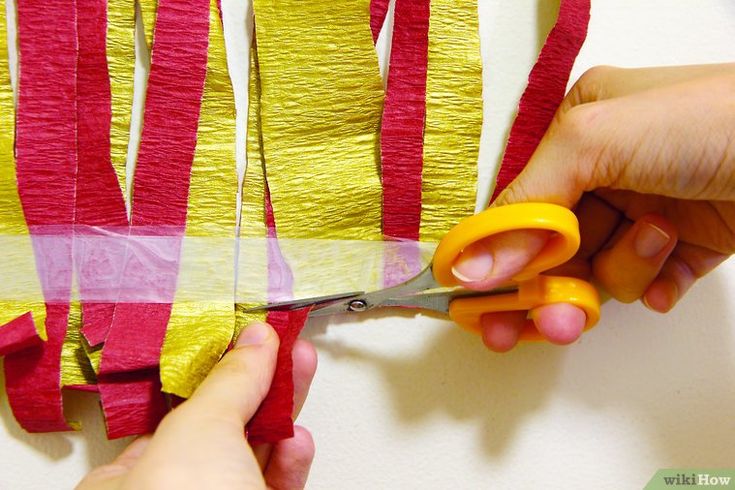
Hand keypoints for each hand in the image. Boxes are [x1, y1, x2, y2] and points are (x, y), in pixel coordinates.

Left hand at [77, 322, 316, 488]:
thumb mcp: (200, 430)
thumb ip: (231, 380)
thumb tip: (255, 339)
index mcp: (123, 484)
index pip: (172, 419)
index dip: (213, 379)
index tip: (247, 347)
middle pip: (220, 433)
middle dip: (259, 387)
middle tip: (286, 351)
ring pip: (252, 460)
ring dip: (281, 417)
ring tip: (301, 371)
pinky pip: (273, 487)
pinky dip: (290, 463)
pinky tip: (299, 442)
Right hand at [452, 63, 734, 351]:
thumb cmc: (711, 120)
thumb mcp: (596, 140)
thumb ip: (527, 206)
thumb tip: (470, 265)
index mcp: (576, 132)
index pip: (517, 207)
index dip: (496, 259)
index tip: (480, 306)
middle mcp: (607, 171)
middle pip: (551, 249)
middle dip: (551, 287)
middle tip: (549, 324)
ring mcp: (645, 208)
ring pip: (598, 271)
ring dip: (622, 271)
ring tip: (657, 244)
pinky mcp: (684, 244)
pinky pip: (646, 285)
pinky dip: (655, 284)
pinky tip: (674, 267)